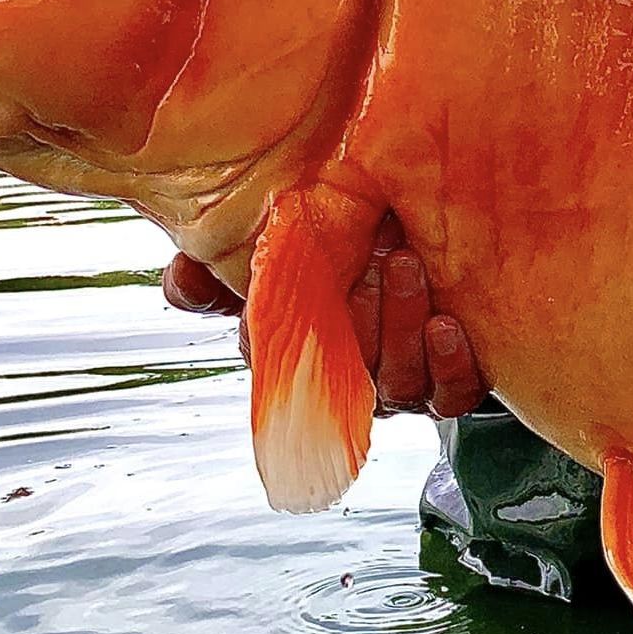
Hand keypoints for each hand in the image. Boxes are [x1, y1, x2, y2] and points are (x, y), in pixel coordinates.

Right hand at [161, 212, 487, 418]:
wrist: (445, 238)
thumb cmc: (360, 245)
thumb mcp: (297, 239)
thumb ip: (236, 257)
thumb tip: (180, 276)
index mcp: (304, 349)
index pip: (272, 361)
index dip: (271, 340)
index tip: (279, 300)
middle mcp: (351, 374)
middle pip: (345, 370)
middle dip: (359, 316)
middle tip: (376, 255)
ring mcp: (402, 384)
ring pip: (396, 382)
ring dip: (402, 326)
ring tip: (409, 267)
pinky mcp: (452, 385)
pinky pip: (449, 395)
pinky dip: (448, 364)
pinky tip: (447, 326)